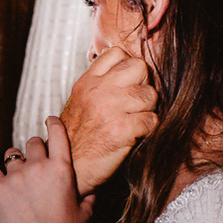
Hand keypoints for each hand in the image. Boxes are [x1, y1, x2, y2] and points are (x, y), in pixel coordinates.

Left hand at [0, 117, 94, 222]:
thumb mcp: (84, 213)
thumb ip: (88, 197)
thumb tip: (92, 192)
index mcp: (62, 168)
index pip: (57, 133)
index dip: (53, 123)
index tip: (49, 120)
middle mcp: (39, 167)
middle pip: (33, 142)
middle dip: (34, 148)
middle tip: (34, 159)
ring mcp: (17, 176)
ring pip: (11, 154)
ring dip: (14, 160)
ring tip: (16, 170)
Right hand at [59, 47, 157, 195]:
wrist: (70, 169)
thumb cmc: (77, 139)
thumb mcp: (80, 102)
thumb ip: (98, 85)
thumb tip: (126, 73)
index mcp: (87, 82)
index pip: (117, 53)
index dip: (128, 67)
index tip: (127, 84)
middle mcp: (98, 91)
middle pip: (139, 67)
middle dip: (143, 85)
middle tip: (136, 103)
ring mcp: (110, 109)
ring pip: (150, 94)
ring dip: (147, 109)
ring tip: (135, 120)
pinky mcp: (121, 130)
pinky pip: (152, 120)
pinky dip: (149, 128)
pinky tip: (136, 135)